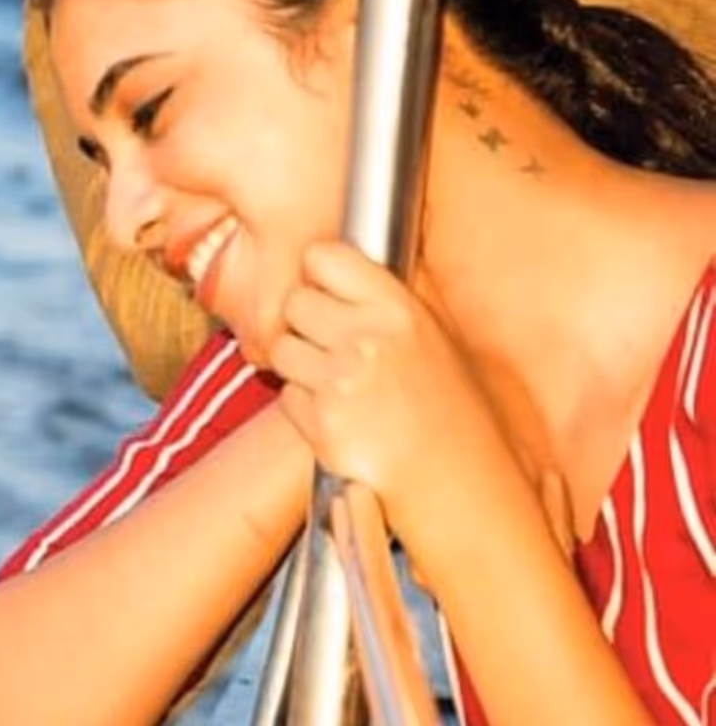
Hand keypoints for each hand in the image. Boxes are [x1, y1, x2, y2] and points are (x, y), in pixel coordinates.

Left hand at [269, 240, 515, 550]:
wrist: (460, 486)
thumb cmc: (450, 413)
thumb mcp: (432, 339)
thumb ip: (383, 305)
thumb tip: (330, 269)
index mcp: (398, 309)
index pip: (323, 256)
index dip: (318, 274)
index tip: (325, 290)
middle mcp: (368, 339)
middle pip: (294, 302)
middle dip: (305, 323)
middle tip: (330, 345)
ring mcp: (342, 382)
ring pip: (282, 348)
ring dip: (299, 364)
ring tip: (337, 383)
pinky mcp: (323, 424)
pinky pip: (288, 396)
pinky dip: (304, 406)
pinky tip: (340, 417)